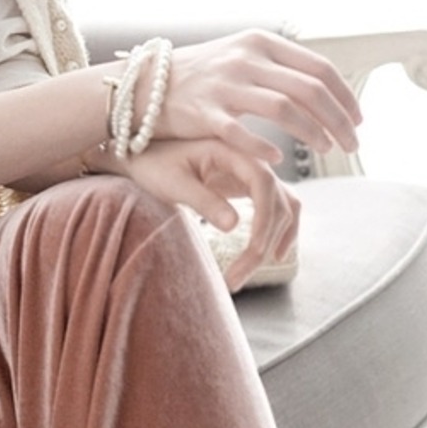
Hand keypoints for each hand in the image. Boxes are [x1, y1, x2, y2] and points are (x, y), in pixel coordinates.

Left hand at [109, 137, 300, 292]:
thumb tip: (234, 225)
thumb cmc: (154, 165)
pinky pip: (277, 210)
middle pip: (276, 202)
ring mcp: (252, 174)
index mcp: (231, 150)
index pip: (264, 184)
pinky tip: (276, 256)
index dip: (265, 219)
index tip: (254, 249)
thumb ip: (203, 200)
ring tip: (246, 273)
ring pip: (282, 209)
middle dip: (263, 242)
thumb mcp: (174, 183)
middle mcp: (249, 160)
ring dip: (272, 242)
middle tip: (237, 277)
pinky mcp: (249, 188)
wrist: (144, 157)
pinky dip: (281, 232)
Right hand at [156, 30, 361, 162]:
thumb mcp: (240, 54)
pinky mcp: (202, 112)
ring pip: (284, 109)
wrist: (144, 84)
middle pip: (309, 90)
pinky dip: (263, 146)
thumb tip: (326, 85)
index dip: (345, 97)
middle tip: (352, 144)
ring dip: (312, 133)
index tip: (358, 120)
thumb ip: (278, 66)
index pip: (319, 68)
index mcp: (260, 42)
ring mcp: (223, 85)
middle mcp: (244, 59)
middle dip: (339, 121)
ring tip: (326, 150)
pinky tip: (277, 158)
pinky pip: (241, 132)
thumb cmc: (201, 76)